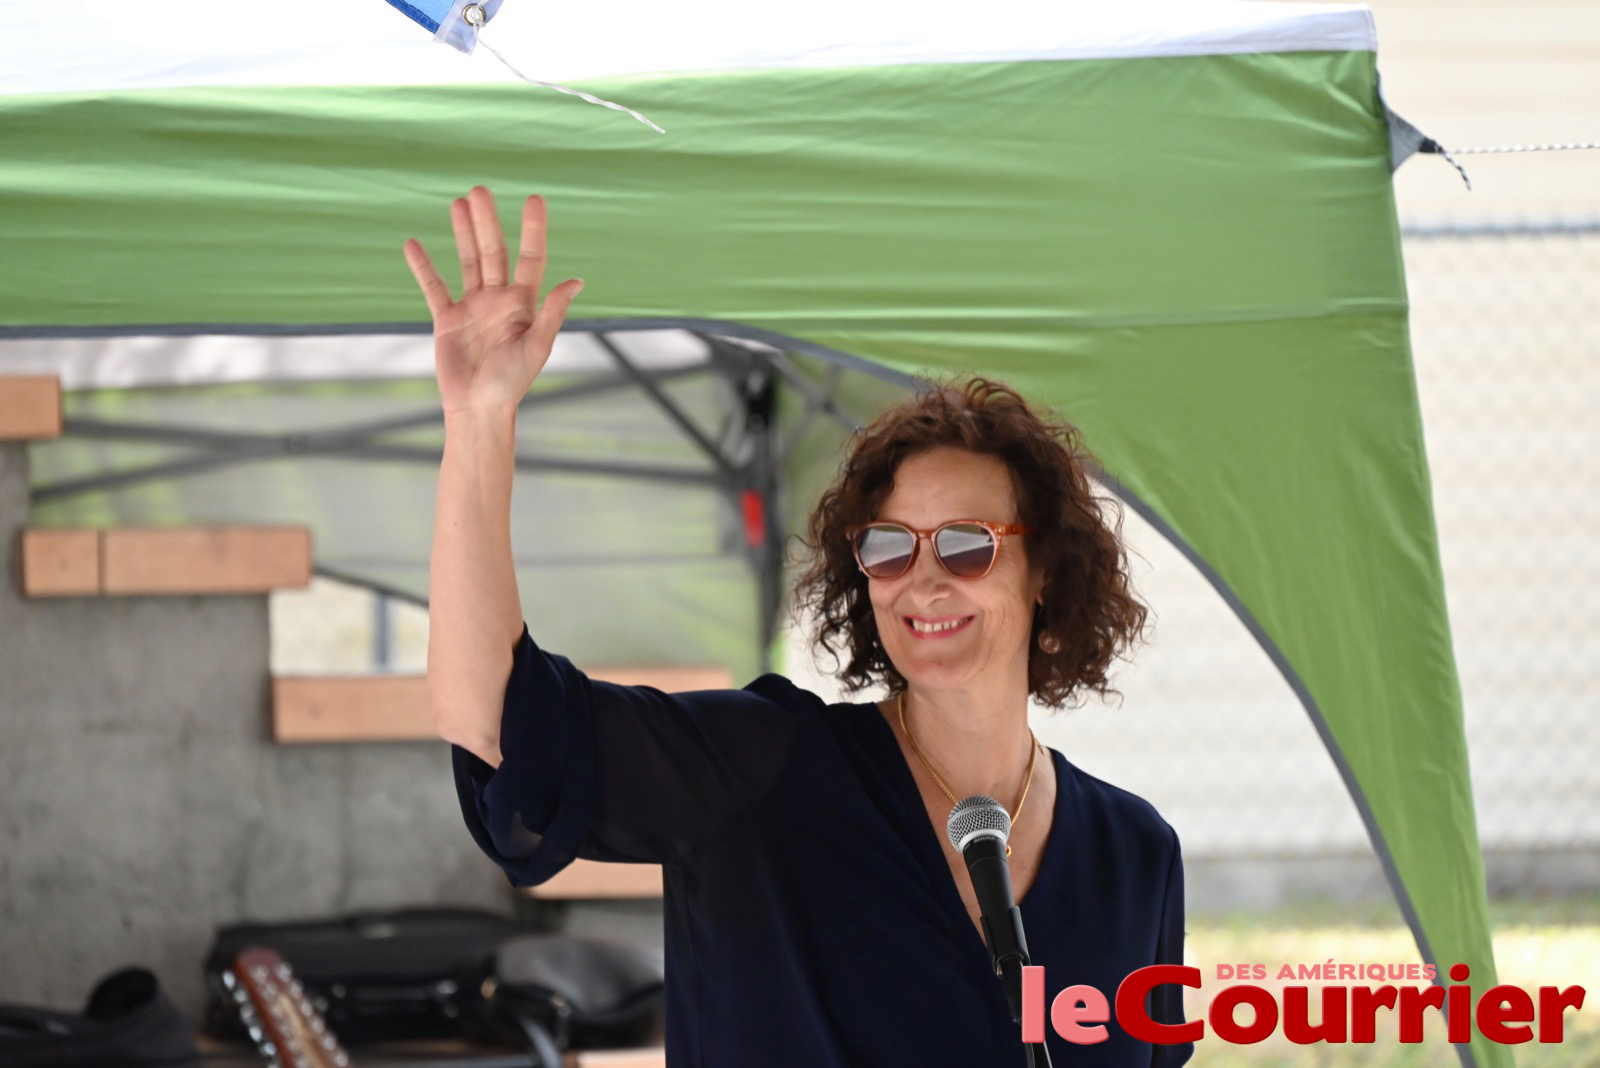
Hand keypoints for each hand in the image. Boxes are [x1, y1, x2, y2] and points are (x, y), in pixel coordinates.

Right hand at [403, 187, 583, 415]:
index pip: (531, 258)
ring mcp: (473, 308)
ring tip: (458, 202)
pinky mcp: (447, 320)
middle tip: (480, 189)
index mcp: (524, 304)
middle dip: (488, 221)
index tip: (534, 199)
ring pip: (467, 261)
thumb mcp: (537, 347)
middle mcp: (499, 300)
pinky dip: (423, 267)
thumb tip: (575, 281)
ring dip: (463, 233)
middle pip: (494, 251)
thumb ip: (552, 312)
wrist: (478, 410)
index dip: (533, 230)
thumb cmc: (512, 384)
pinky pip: (434, 287)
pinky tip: (413, 243)